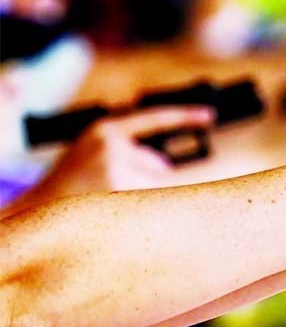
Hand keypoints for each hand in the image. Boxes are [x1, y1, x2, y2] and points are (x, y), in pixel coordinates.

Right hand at [36, 106, 214, 196]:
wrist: (37, 210)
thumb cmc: (71, 186)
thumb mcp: (96, 156)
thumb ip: (131, 155)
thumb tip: (168, 167)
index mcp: (105, 130)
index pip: (154, 118)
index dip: (184, 116)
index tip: (208, 115)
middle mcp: (112, 143)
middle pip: (158, 166)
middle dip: (150, 184)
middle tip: (120, 192)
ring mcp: (116, 165)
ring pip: (155, 186)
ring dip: (141, 199)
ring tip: (106, 202)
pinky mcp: (119, 187)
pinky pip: (149, 201)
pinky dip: (140, 210)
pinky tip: (112, 211)